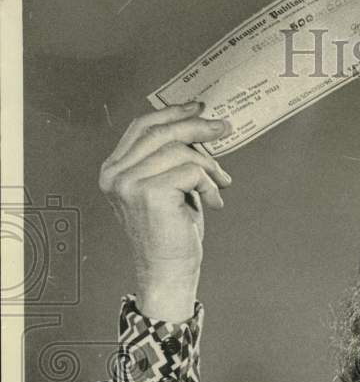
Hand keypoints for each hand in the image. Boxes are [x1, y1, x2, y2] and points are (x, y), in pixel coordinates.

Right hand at [98, 102, 231, 320]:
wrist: (168, 273)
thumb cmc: (171, 236)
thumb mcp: (170, 188)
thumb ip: (172, 160)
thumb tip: (199, 130)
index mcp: (114, 170)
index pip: (142, 127)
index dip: (172, 114)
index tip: (198, 108)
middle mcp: (115, 175)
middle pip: (160, 132)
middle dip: (196, 127)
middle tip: (223, 128)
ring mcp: (129, 184)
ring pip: (179, 151)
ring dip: (209, 165)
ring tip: (222, 182)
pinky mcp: (149, 194)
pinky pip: (190, 171)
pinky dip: (210, 184)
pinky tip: (214, 201)